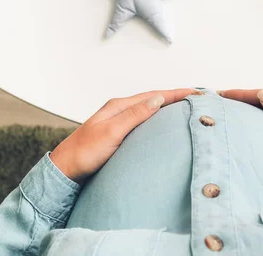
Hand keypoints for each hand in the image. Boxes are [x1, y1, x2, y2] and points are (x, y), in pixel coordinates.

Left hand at [50, 89, 195, 182]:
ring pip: (150, 109)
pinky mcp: (120, 133)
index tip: (196, 92)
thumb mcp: (112, 132)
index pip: (154, 95)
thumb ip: (135, 115)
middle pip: (154, 99)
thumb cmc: (85, 152)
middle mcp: (120, 110)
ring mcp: (120, 121)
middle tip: (197, 97)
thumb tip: (158, 98)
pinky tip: (164, 123)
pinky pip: (145, 120)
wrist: (65, 169)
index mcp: (119, 106)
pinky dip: (159, 118)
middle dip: (176, 96)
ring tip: (186, 106)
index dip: (176, 93)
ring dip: (168, 106)